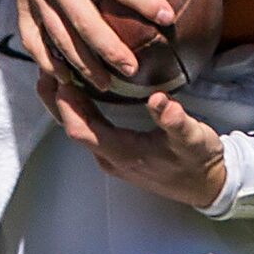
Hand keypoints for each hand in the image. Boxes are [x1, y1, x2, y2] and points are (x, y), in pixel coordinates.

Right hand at [0, 0, 187, 90]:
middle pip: (82, 20)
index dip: (143, 1)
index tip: (168, 19)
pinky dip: (45, 60)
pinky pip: (31, 37)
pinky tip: (64, 77)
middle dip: (108, 49)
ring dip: (79, 63)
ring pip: (56, 35)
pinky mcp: (21, 0)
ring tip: (105, 84)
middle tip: (133, 70)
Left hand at [41, 78, 227, 209]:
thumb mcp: (193, 138)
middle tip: (45, 67)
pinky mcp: (119, 153)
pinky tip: (79, 89)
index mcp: (124, 154)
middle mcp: (112, 158)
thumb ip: (175, 120)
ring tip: (56, 72)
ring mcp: (114, 157)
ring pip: (79, 129)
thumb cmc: (200, 162)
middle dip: (55, 100)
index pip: (82, 130)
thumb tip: (159, 100)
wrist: (208, 186)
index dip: (67, 106)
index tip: (59, 76)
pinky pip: (90, 129)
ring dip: (65, 104)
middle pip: (72, 129)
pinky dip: (79, 109)